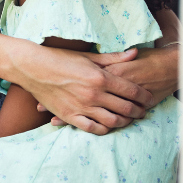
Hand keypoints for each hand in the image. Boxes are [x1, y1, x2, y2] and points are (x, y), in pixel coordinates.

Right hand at [34, 46, 179, 128]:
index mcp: (100, 77)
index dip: (144, 96)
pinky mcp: (70, 116)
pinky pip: (93, 128)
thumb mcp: (88, 56)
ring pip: (112, 121)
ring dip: (125, 122)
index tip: (149, 98)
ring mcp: (82, 107)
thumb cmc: (60, 58)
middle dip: (138, 111)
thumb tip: (134, 53)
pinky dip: (104, 129)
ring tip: (128, 120)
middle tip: (143, 112)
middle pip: (125, 108)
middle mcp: (93, 94)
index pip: (131, 90)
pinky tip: (107, 125)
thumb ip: (113, 58)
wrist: (33, 68)